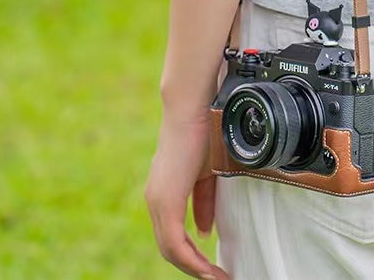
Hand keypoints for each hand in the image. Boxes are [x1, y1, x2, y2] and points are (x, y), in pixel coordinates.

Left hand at [144, 112, 229, 278]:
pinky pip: (174, 243)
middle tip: (218, 277)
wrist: (194, 110)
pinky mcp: (165, 201)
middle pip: (170, 250)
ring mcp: (158, 202)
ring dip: (195, 268)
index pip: (172, 237)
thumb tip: (204, 231)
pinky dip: (192, 260)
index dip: (192, 257)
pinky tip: (208, 269)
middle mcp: (155, 201)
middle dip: (195, 268)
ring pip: (170, 250)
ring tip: (217, 278)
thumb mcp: (207, 175)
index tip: (213, 268)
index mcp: (163, 194)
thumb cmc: (203, 135)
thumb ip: (204, 204)